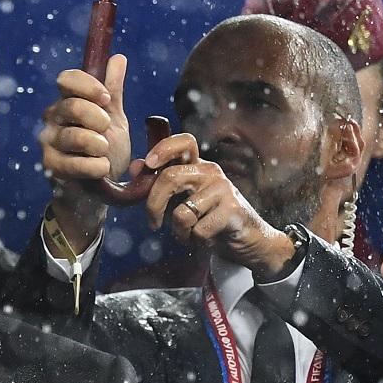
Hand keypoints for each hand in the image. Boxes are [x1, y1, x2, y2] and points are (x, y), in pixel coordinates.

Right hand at [37, 59, 173, 251]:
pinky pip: (72, 163)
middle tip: (106, 129)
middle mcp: (53, 119)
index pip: (67, 80)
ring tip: (105, 152)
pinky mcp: (50, 166)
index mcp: (68, 102)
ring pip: (73, 136)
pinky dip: (93, 166)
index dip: (88, 86)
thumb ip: (114, 92)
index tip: (106, 99)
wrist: (99, 190)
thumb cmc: (105, 152)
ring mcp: (49, 143)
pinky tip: (102, 168)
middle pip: (71, 106)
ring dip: (97, 145)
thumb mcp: (114, 120)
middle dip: (96, 118)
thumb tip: (117, 58)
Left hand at [138, 133, 296, 276]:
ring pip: (182, 212)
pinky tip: (205, 239)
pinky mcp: (231, 210)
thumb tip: (136, 167)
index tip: (149, 164)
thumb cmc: (208, 219)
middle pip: (171, 177)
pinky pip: (197, 230)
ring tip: (188, 233)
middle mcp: (211, 172)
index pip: (184, 142)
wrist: (246, 239)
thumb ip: (159, 184)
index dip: (163, 148)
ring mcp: (223, 189)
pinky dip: (195, 241)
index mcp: (198, 166)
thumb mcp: (180, 200)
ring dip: (179, 231)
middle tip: (153, 224)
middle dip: (153, 206)